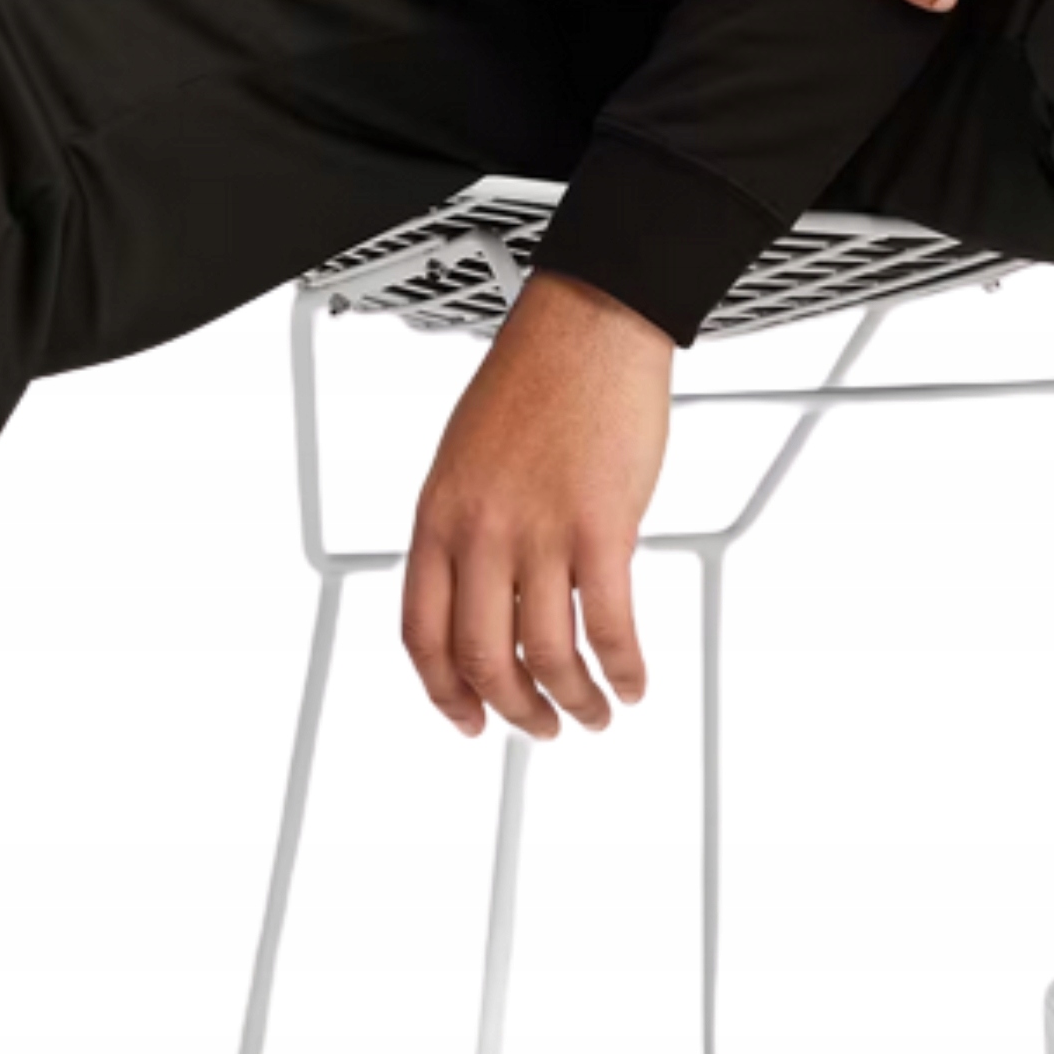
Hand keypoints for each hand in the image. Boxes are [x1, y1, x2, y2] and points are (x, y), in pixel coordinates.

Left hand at [401, 269, 668, 739]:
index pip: (421, 634)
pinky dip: (623, 669)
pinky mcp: (600, 527)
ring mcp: (539, 531)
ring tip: (591, 713)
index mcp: (437, 515)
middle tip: (537, 727)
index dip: (443, 693)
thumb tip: (484, 595)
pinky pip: (609, 627)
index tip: (466, 718)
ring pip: (547, 656)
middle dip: (512, 710)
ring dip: (572, 702)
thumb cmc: (534, 379)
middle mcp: (480, 530)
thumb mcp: (465, 457)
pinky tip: (632, 680)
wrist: (588, 325)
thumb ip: (466, 527)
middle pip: (482, 658)